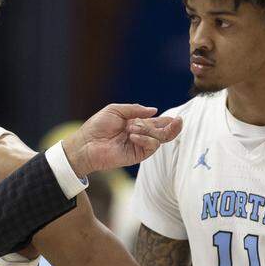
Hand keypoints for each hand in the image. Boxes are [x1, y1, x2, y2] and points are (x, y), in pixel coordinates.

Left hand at [63, 103, 182, 175]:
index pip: (157, 122)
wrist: (87, 143)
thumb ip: (135, 110)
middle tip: (177, 121)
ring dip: (148, 130)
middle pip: (164, 132)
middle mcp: (141, 135)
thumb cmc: (97, 126)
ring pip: (159, 138)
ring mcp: (140, 146)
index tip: (177, 118)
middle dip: (171, 127)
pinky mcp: (137, 155)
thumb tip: (154, 110)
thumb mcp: (116, 110)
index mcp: (137, 123)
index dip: (168, 121)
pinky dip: (145, 138)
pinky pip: (151, 146)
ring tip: (131, 128)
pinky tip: (133, 135)